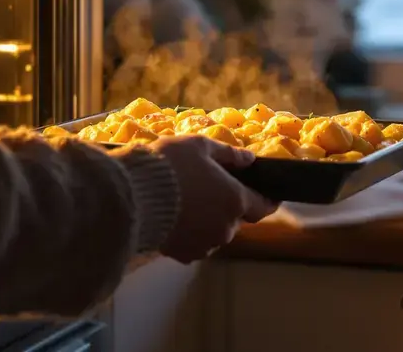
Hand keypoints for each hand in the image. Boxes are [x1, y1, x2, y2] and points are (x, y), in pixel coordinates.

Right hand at [150, 135, 277, 263]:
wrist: (133, 196)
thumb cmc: (171, 165)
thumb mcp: (200, 147)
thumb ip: (230, 154)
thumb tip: (249, 159)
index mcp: (235, 200)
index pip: (263, 207)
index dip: (267, 201)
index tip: (268, 196)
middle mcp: (226, 227)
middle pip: (235, 219)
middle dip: (228, 207)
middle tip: (209, 190)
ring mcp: (205, 244)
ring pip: (215, 232)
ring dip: (209, 221)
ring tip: (187, 203)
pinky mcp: (184, 255)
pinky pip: (195, 243)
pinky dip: (191, 233)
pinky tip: (176, 218)